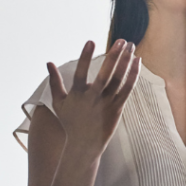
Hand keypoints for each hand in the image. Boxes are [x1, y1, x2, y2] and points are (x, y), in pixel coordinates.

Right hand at [47, 40, 139, 158]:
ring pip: (119, 79)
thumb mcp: (59, 103)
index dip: (84, 57)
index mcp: (77, 94)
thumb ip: (54, 82)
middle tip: (121, 40)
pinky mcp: (117, 108)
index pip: (80, 72)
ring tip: (130, 45)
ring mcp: (106, 103)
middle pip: (104, 74)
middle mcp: (93, 98)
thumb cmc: (70, 122)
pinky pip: (127, 89)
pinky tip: (137, 61)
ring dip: (126, 61)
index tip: (90, 41)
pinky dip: (133, 75)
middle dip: (113, 56)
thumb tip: (48, 62)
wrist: (84, 145)